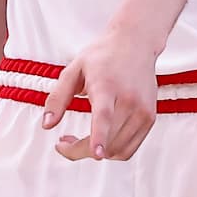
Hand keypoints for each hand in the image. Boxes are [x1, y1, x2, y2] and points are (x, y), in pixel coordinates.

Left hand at [41, 27, 158, 161]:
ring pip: (118, 150)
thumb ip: (57, 98)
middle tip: (63, 143)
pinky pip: (129, 149)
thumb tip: (47, 125)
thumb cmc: (102, 55)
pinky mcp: (150, 118)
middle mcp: (129, 99)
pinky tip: (100, 140)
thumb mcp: (73, 70)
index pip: (105, 115)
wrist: (136, 43)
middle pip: (108, 140)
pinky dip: (112, 151)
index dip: (99, 136)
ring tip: (79, 141)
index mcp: (107, 85)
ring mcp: (143, 110)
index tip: (96, 153)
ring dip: (95, 153)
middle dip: (80, 151)